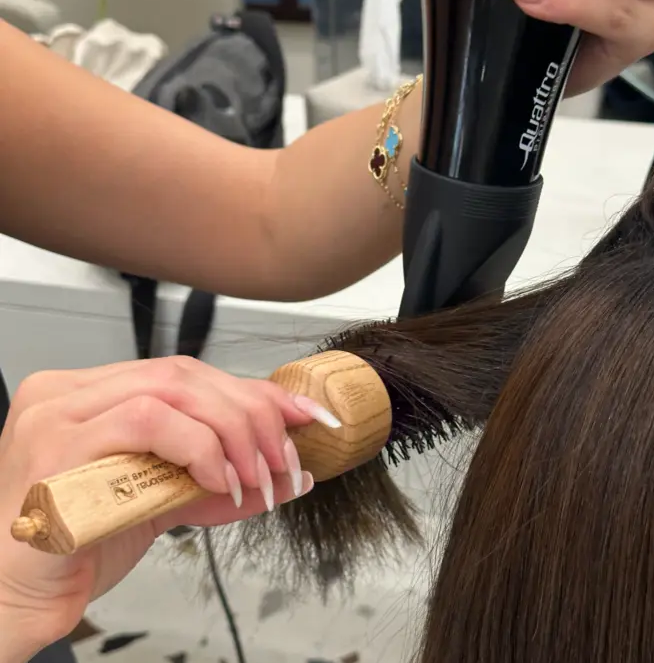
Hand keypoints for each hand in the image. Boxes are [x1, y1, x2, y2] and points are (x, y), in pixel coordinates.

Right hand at [0, 357, 330, 658]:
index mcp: (94, 394)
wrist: (18, 600)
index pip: (188, 374)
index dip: (252, 390)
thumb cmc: (82, 547)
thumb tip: (292, 474)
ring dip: (233, 431)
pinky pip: (149, 421)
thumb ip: (220, 480)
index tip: (303, 413)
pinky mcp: (58, 443)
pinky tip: (220, 483)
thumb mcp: (166, 502)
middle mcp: (73, 391)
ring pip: (173, 387)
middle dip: (252, 413)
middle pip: (187, 374)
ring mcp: (60, 411)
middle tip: (286, 458)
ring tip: (258, 476)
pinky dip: (200, 448)